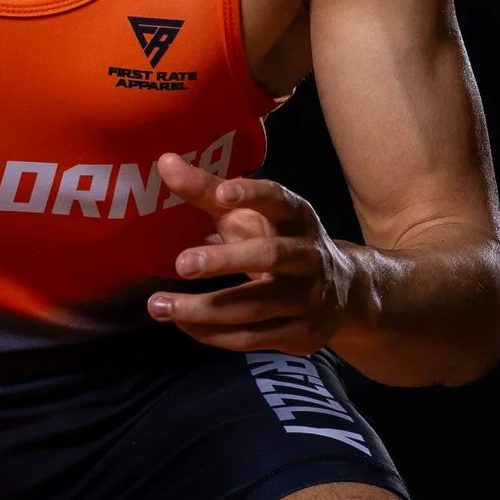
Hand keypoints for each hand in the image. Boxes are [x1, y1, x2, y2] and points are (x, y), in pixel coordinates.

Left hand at [146, 152, 351, 350]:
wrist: (341, 292)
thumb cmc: (279, 241)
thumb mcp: (250, 214)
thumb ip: (208, 192)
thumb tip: (164, 162)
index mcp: (297, 218)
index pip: (279, 201)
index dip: (253, 196)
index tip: (222, 194)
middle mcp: (308, 256)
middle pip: (270, 257)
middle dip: (226, 261)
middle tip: (181, 264)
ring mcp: (308, 298)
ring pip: (255, 306)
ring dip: (205, 308)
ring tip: (158, 306)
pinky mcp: (300, 334)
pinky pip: (252, 338)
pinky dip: (213, 333)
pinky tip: (183, 323)